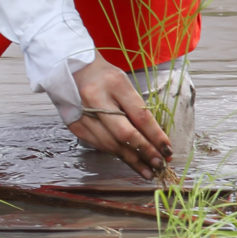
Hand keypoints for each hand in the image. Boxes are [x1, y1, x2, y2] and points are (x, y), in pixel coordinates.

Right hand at [66, 58, 173, 177]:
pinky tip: (127, 159)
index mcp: (114, 84)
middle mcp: (96, 99)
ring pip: (110, 144)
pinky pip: (97, 144)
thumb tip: (154, 138)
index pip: (140, 116)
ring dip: (131, 159)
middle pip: (124, 134)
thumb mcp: (124, 83)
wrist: (69, 67)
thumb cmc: (102, 75)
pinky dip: (114, 153)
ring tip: (147, 170)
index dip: (156, 136)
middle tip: (159, 164)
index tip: (168, 150)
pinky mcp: (74, 124)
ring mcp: (82, 113)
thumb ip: (136, 108)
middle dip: (144, 152)